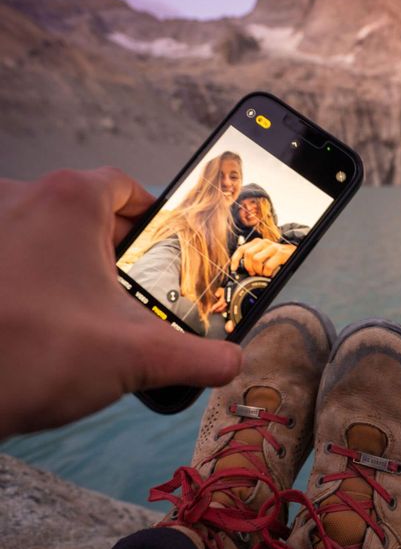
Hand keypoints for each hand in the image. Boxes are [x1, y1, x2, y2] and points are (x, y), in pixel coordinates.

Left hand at [0, 168, 242, 438]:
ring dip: (73, 269)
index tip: (167, 246)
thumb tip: (232, 362)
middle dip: (115, 251)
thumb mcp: (135, 357)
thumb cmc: (28, 353)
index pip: (125, 186)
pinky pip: (14, 259)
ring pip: (47, 238)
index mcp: (70, 201)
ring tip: (94, 315)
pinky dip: (35, 283)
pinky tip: (47, 326)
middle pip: (86, 213)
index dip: (154, 215)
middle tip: (137, 291)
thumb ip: (197, 357)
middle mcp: (20, 199)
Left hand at [230, 238, 294, 276]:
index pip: (241, 249)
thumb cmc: (275, 256)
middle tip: (253, 273)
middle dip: (249, 267)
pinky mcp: (280, 253)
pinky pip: (268, 265)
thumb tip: (240, 268)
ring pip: (256, 259)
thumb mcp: (263, 254)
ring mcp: (272, 247)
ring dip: (258, 270)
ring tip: (262, 273)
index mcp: (257, 242)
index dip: (235, 259)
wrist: (293, 252)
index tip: (234, 269)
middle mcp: (264, 242)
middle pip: (248, 255)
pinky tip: (269, 273)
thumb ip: (252, 257)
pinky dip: (266, 273)